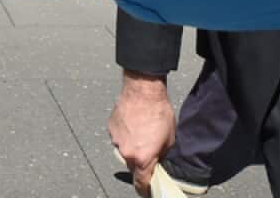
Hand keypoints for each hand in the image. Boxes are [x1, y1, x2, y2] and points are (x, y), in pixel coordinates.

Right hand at [110, 70, 174, 196]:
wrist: (143, 91)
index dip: (145, 190)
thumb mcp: (169, 140)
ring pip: (125, 150)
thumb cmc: (159, 112)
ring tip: (142, 130)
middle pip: (132, 165)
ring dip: (132, 145)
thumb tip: (157, 161)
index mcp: (142, 158)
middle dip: (140, 161)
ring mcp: (116, 140)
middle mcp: (126, 153)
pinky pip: (119, 137)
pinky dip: (126, 134)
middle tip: (149, 148)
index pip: (141, 183)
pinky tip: (134, 123)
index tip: (147, 191)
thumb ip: (161, 155)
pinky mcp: (110, 128)